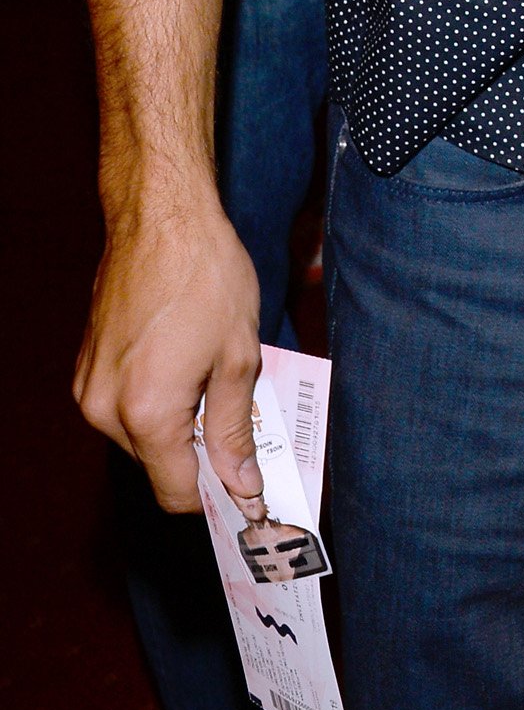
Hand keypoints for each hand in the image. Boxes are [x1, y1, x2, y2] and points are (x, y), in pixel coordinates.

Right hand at [74, 192, 263, 516]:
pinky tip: (186, 361)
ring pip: (142, 436)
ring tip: (214, 375)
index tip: (250, 484)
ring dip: (179, 422)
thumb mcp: (239, 356)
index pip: (177, 492)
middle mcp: (106, 409)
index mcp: (146, 412)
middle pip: (159, 465)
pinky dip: (158, 399)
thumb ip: (235, 429)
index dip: (218, 493)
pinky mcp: (88, 366)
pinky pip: (126, 406)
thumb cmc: (205, 276)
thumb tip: (242, 484)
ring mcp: (90, 386)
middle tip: (242, 416)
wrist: (161, 216)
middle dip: (200, 451)